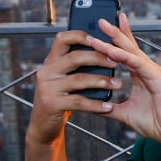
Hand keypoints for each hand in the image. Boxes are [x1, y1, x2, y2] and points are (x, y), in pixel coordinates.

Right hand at [26, 29, 122, 144]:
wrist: (42, 125)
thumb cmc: (59, 99)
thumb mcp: (63, 79)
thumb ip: (76, 67)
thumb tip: (104, 53)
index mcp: (50, 62)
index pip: (62, 39)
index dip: (80, 36)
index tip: (99, 39)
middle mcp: (46, 72)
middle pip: (75, 58)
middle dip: (98, 58)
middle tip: (116, 61)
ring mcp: (47, 88)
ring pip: (79, 80)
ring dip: (102, 81)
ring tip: (118, 84)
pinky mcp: (52, 104)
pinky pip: (79, 101)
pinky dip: (95, 104)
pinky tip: (108, 106)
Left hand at [88, 13, 160, 154]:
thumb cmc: (157, 123)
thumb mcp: (126, 114)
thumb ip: (111, 108)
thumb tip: (95, 106)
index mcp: (142, 75)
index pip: (128, 52)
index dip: (118, 38)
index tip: (104, 27)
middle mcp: (149, 70)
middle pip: (129, 47)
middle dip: (115, 32)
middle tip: (101, 19)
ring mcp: (154, 72)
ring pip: (132, 52)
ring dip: (115, 40)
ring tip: (101, 29)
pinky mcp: (158, 78)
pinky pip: (137, 64)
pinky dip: (123, 56)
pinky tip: (110, 50)